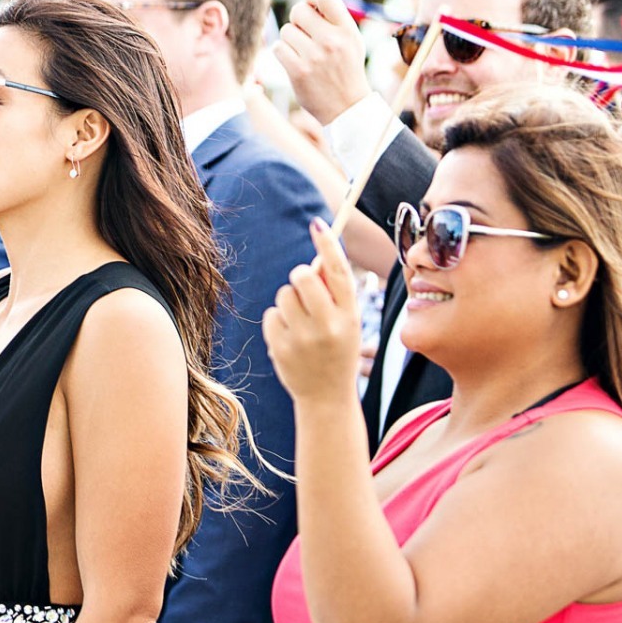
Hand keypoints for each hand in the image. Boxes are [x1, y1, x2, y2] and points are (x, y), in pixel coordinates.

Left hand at [263, 219, 363, 403]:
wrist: (327, 398)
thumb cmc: (337, 351)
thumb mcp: (347, 323)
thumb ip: (334, 294)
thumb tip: (314, 260)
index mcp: (350, 315)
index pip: (338, 272)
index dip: (327, 245)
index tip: (317, 224)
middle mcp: (328, 325)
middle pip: (302, 276)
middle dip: (300, 276)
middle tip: (305, 290)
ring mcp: (302, 338)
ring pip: (283, 294)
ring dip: (289, 302)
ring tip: (301, 324)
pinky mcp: (280, 347)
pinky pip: (271, 314)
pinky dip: (277, 321)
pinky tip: (290, 338)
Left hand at [273, 0, 370, 124]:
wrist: (346, 107)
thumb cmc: (346, 69)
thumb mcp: (351, 41)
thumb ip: (336, 19)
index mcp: (347, 30)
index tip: (310, 3)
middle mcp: (331, 41)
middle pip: (299, 10)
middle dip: (298, 19)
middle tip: (304, 32)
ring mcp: (314, 57)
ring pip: (286, 30)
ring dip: (290, 39)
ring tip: (303, 51)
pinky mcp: (298, 71)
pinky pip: (278, 48)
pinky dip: (283, 53)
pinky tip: (294, 61)